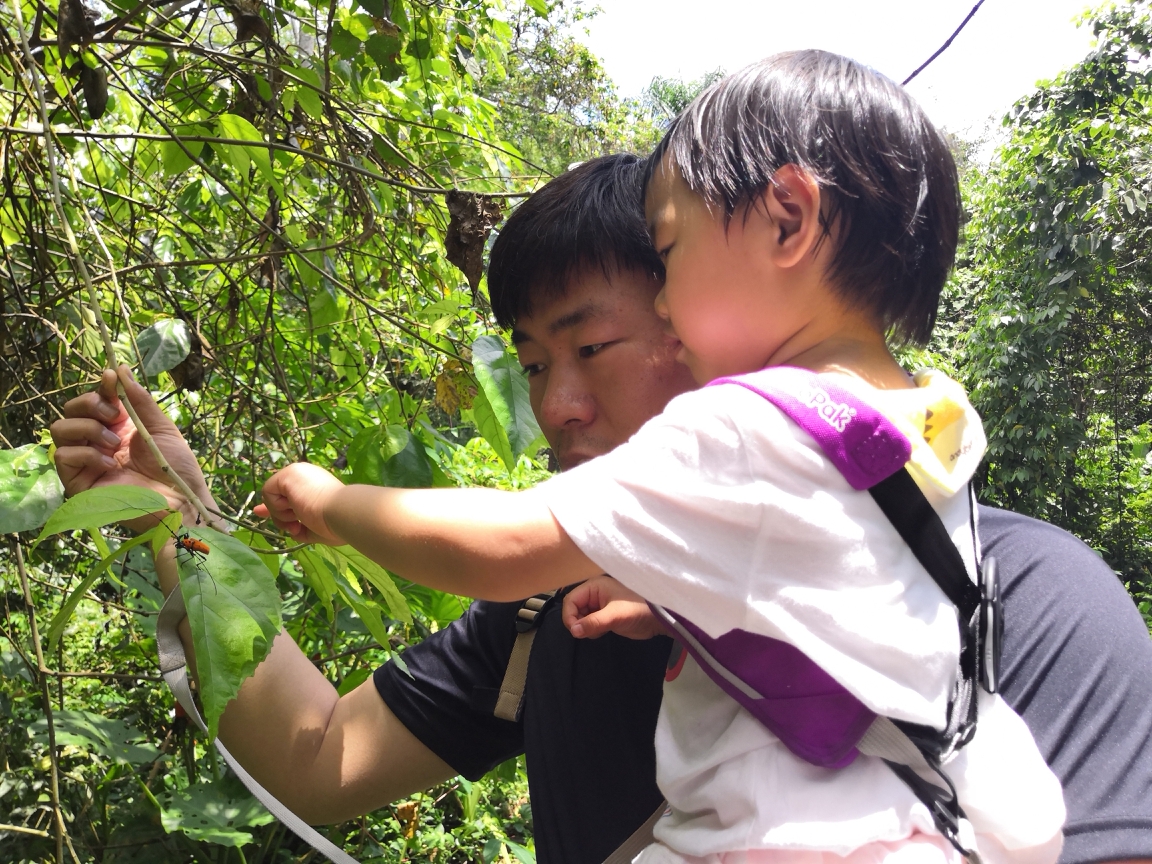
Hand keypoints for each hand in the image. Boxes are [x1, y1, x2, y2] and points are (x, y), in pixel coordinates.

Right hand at [51, 365, 213, 531]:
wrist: (182, 502)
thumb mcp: (160, 427)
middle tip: (115, 416)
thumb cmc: (176, 468)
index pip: (95, 399)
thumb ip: (140, 400)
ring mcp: (86, 462)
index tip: (111, 378)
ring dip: (88, 428)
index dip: (101, 387)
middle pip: (71, 410)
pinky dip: (86, 454)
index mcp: (117, 427)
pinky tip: (110, 464)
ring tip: (115, 444)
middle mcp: (97, 441)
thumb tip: (119, 369)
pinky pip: (63, 456)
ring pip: (60, 429)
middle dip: (90, 404)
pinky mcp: (78, 483)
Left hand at [254, 462, 344, 544]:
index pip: (286, 492)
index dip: (273, 505)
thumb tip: (291, 531)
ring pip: (272, 497)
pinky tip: (294, 511)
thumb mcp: (316, 528)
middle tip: (293, 527)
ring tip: (299, 520)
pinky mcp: (287, 475)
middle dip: (276, 514)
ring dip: (281, 515)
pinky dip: (276, 507)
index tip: (259, 512)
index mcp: (314, 486)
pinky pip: (268, 492)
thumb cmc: (336, 522)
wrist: (343, 513)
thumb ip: (301, 527)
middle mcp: (304, 476)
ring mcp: (295, 473)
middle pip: (276, 495)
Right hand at [562, 575, 665, 639]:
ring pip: (581, 618)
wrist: (658, 619)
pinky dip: (592, 630)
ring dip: (586, 627)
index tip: (576, 631)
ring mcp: (599, 605)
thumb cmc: (636, 610)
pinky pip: (590, 623)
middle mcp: (594, 594)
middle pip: (574, 609)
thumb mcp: (614, 616)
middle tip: (589, 632)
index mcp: (594, 586)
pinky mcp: (605, 616)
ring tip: (599, 630)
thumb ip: (593, 622)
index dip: (569, 616)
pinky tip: (603, 631)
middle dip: (578, 622)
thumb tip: (573, 631)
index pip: (571, 600)